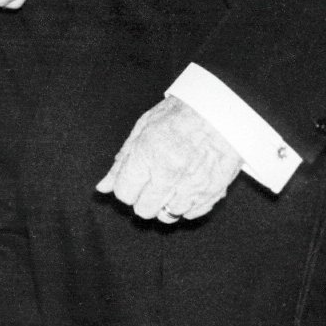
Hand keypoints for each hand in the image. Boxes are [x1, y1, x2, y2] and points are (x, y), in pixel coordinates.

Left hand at [96, 97, 242, 222]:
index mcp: (149, 153)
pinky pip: (191, 214)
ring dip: (165, 204)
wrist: (222, 109)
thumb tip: (102, 188)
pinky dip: (186, 205)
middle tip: (150, 182)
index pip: (124, 193)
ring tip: (170, 182)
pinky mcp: (213, 192)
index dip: (125, 187)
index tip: (132, 179)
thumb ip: (123, 160)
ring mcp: (193, 186)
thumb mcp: (144, 128)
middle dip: (142, 199)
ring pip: (168, 216)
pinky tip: (186, 185)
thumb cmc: (180, 113)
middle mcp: (170, 174)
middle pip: (144, 210)